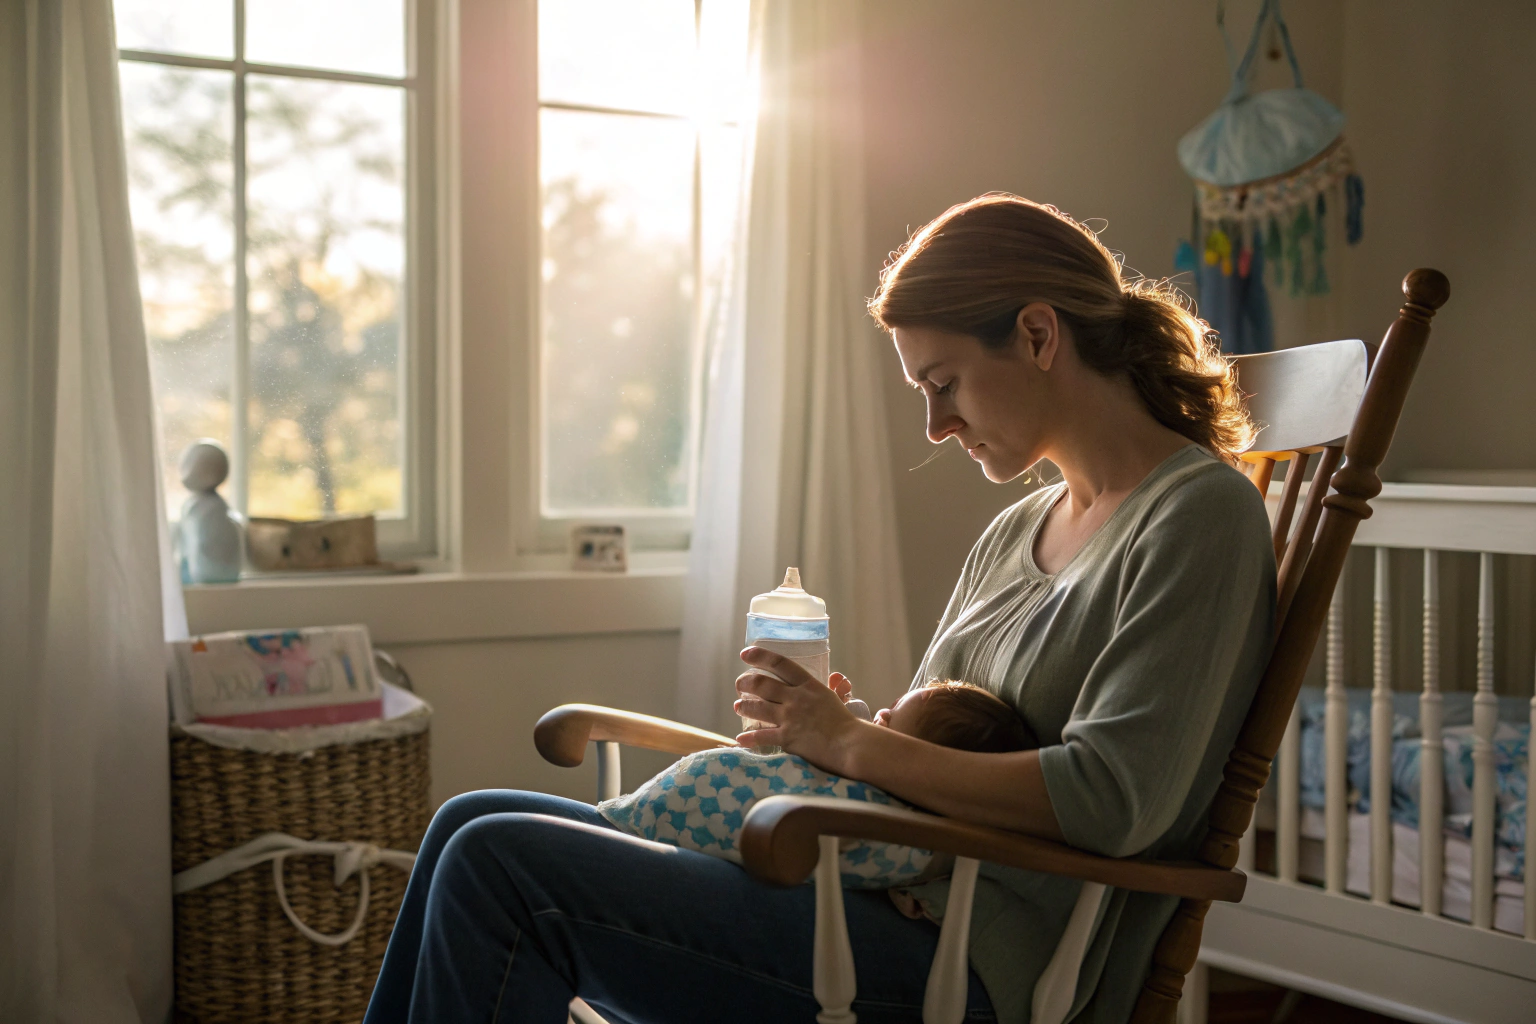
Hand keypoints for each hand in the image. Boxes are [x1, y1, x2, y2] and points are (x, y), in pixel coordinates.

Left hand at [734, 647, 863, 771]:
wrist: (849, 745)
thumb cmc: (844, 721)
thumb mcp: (832, 697)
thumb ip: (826, 687)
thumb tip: (836, 677)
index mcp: (808, 685)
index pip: (780, 663)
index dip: (760, 656)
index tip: (746, 654)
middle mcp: (795, 698)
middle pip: (762, 684)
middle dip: (745, 682)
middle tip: (739, 684)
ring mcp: (790, 718)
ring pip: (757, 707)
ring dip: (744, 706)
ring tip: (738, 706)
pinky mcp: (787, 738)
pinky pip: (761, 736)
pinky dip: (749, 738)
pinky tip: (741, 739)